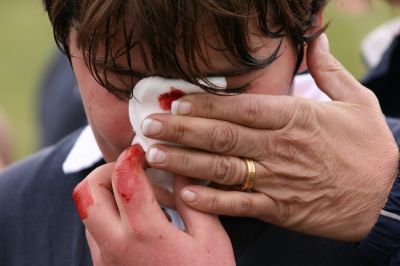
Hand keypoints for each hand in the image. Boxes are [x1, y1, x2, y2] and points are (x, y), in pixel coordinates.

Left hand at [72, 145, 234, 265]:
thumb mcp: (211, 239)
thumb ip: (194, 200)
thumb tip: (182, 168)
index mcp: (144, 233)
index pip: (123, 178)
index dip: (131, 156)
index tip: (144, 151)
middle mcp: (115, 245)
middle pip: (87, 192)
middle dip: (107, 171)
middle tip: (133, 170)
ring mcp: (105, 259)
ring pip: (88, 211)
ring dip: (109, 193)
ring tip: (141, 195)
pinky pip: (95, 231)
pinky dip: (111, 214)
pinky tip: (140, 219)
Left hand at [142, 34, 398, 240]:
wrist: (387, 195)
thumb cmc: (369, 147)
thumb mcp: (356, 101)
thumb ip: (328, 70)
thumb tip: (316, 38)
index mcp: (295, 118)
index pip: (241, 110)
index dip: (205, 106)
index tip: (176, 103)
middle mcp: (281, 148)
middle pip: (223, 137)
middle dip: (182, 131)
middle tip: (150, 125)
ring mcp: (278, 180)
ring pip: (224, 169)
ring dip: (186, 162)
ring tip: (155, 155)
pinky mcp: (280, 208)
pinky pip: (241, 204)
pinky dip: (212, 200)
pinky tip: (185, 193)